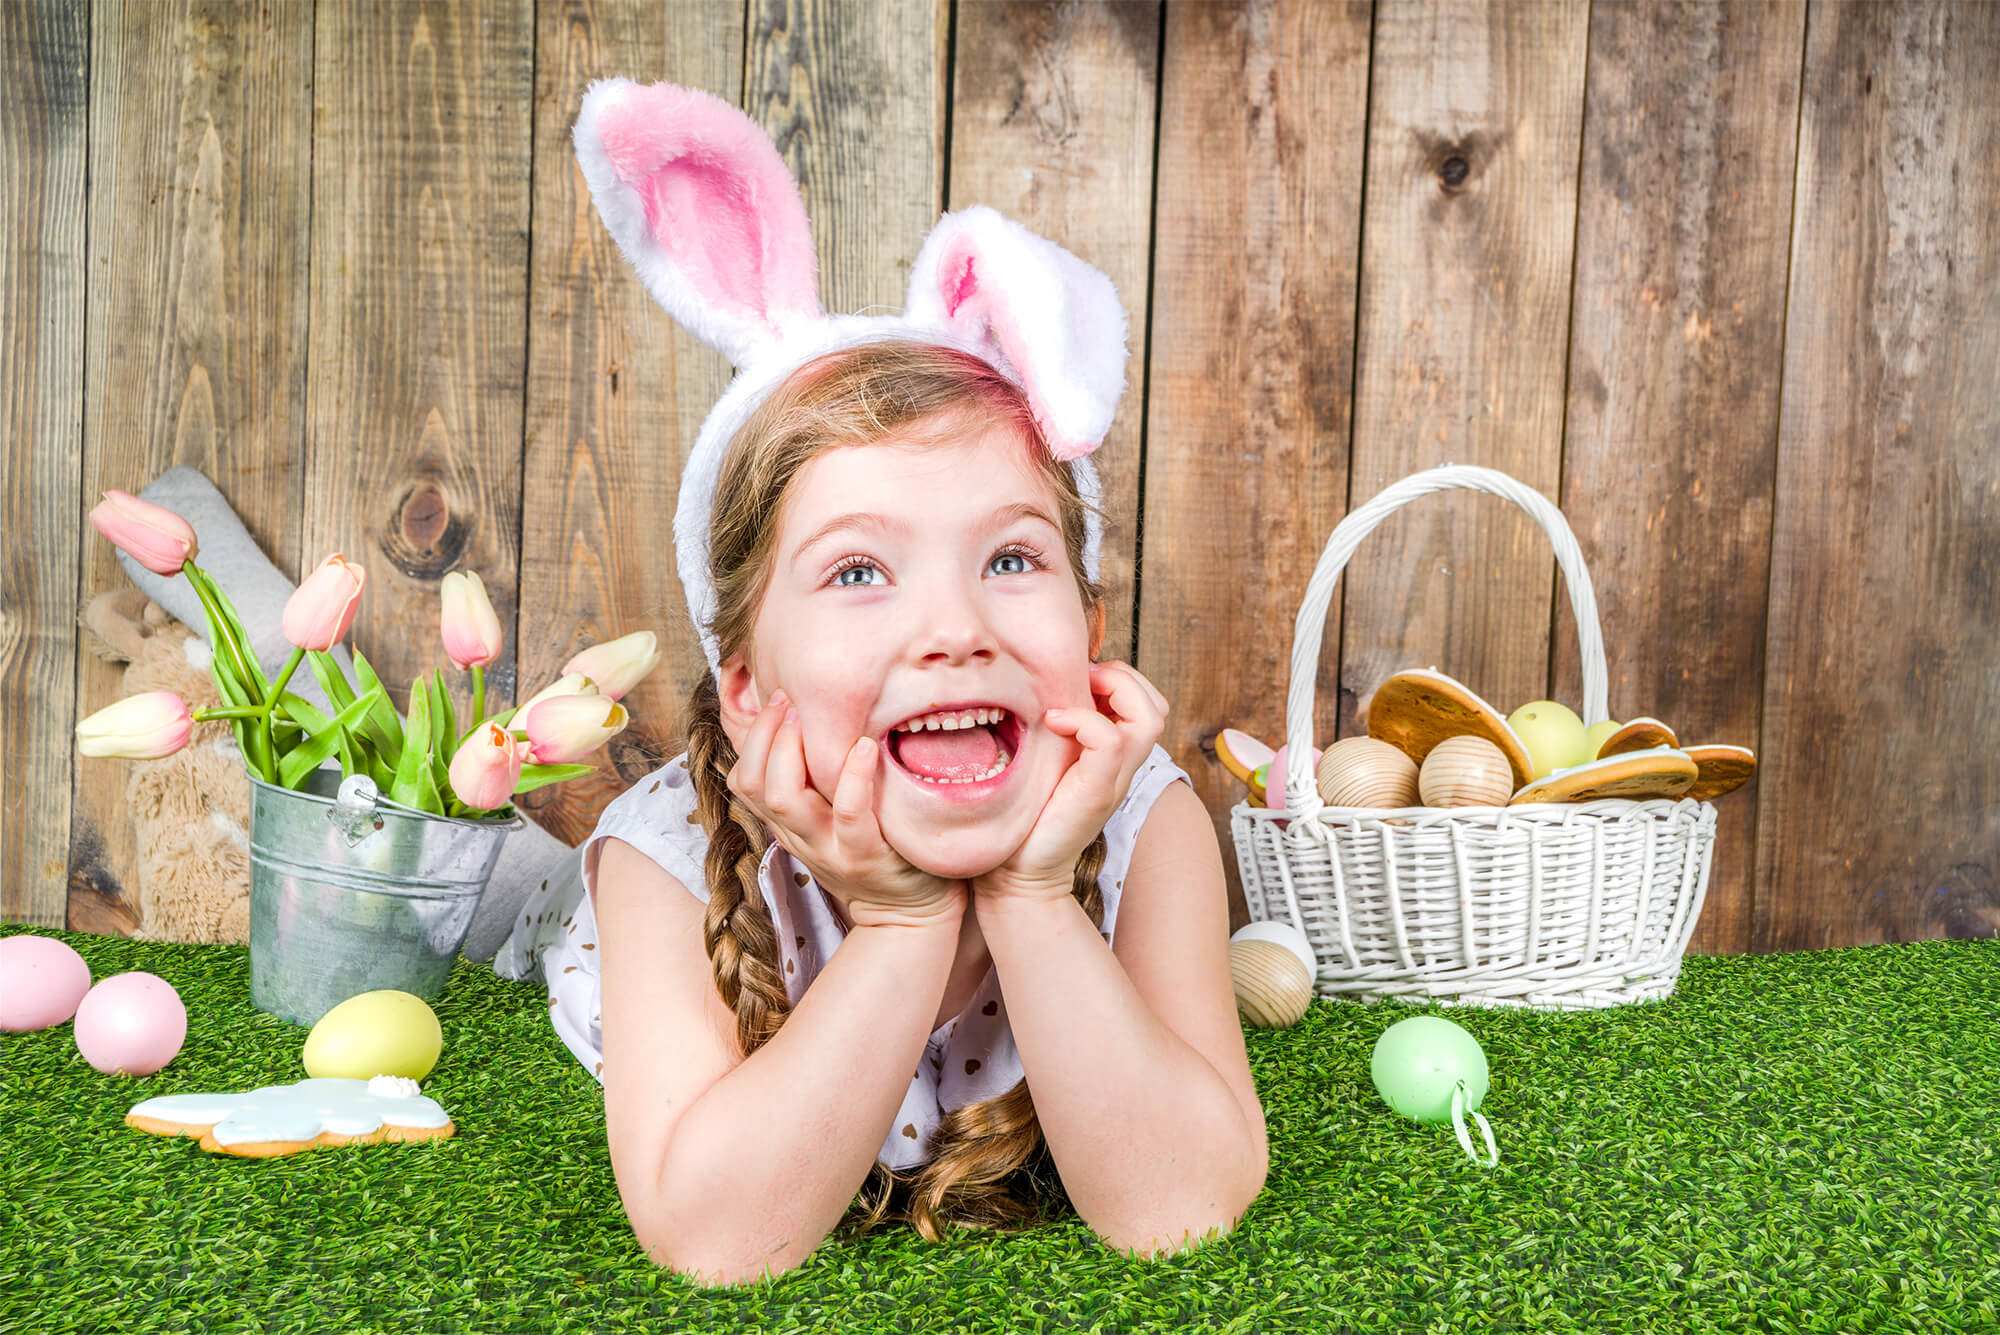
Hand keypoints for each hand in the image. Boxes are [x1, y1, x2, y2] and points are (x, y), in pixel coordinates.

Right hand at [727, 690, 967, 929]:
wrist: (911, 911)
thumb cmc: (877, 846)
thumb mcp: (833, 815)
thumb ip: (817, 779)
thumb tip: (811, 716)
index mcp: (788, 822)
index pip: (743, 780)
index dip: (751, 738)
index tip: (778, 700)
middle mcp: (799, 835)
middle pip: (755, 784)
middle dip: (765, 734)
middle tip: (789, 698)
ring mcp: (829, 848)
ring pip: (784, 799)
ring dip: (790, 750)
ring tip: (812, 717)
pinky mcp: (866, 857)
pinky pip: (849, 814)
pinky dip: (853, 776)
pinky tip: (865, 746)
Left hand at [975, 660, 1168, 907]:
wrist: (1017, 871)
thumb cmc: (1024, 814)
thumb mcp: (1046, 760)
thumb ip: (1057, 730)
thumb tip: (1040, 687)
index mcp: (1114, 757)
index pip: (1148, 704)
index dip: (1122, 678)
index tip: (1078, 678)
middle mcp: (1122, 767)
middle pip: (1157, 707)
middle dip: (1124, 677)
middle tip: (1081, 680)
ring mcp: (1114, 780)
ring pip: (1150, 717)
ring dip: (1114, 691)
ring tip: (1072, 696)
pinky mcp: (1096, 791)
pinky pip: (1111, 740)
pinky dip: (1084, 719)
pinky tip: (1053, 721)